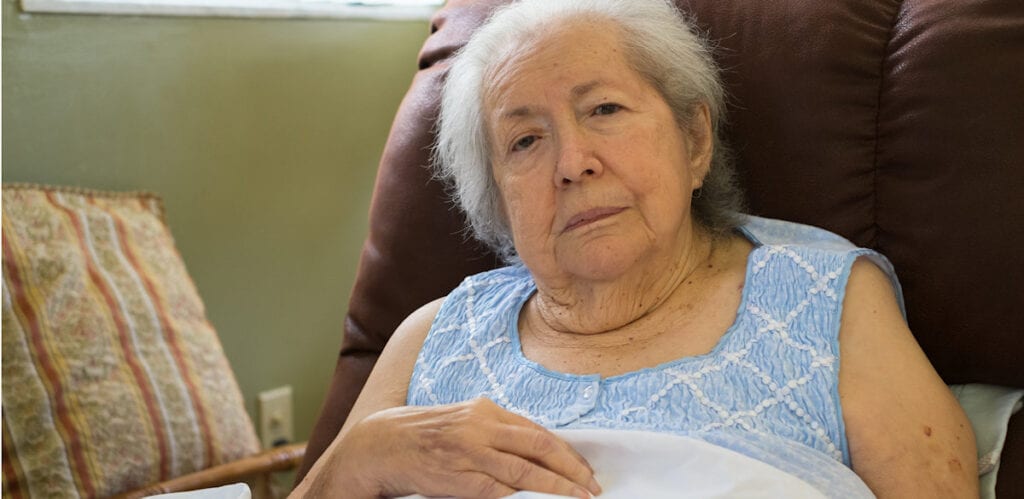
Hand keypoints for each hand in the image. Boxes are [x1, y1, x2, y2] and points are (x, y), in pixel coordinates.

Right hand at [295, 398, 600, 498]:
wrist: (380, 444)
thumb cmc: (425, 435)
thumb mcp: (463, 422)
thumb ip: (495, 432)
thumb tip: (533, 450)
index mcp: (485, 409)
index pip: (535, 431)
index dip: (565, 450)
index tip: (584, 467)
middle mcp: (480, 426)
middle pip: (539, 446)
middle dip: (571, 467)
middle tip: (592, 484)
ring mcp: (470, 452)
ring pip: (525, 470)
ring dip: (557, 486)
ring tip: (579, 496)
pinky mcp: (459, 477)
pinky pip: (499, 490)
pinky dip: (523, 496)